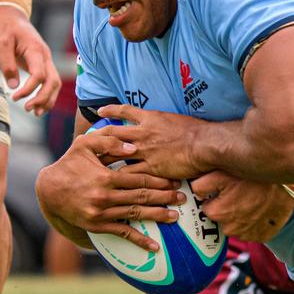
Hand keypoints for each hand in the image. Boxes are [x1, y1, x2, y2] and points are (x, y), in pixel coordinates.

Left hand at [0, 4, 59, 114]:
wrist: (10, 15)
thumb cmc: (3, 27)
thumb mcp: (0, 44)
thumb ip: (7, 64)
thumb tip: (14, 86)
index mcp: (36, 50)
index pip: (40, 75)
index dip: (29, 89)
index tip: (14, 97)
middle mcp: (45, 55)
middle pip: (53, 81)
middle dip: (43, 98)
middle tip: (28, 109)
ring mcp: (45, 59)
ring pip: (55, 83)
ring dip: (48, 99)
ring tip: (35, 112)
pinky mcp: (41, 63)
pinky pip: (49, 81)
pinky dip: (46, 94)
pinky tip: (38, 105)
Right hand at [35, 129, 184, 250]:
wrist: (48, 189)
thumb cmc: (70, 163)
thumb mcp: (84, 144)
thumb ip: (109, 140)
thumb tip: (134, 147)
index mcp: (106, 177)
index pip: (139, 179)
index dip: (159, 180)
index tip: (175, 181)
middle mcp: (105, 196)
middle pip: (142, 197)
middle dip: (165, 198)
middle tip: (183, 198)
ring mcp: (101, 213)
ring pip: (135, 215)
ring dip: (157, 216)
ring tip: (175, 216)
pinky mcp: (98, 226)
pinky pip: (122, 233)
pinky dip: (139, 241)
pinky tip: (154, 247)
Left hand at [95, 104, 212, 179]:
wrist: (205, 144)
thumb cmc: (197, 131)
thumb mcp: (177, 119)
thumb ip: (165, 122)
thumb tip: (162, 124)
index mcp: (151, 118)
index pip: (125, 111)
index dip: (110, 111)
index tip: (100, 112)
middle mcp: (143, 133)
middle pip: (112, 133)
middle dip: (98, 138)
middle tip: (87, 144)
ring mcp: (145, 151)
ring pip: (115, 155)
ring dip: (103, 160)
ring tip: (92, 166)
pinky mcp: (150, 167)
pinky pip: (129, 173)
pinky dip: (119, 178)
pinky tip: (113, 183)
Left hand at [190, 171, 293, 241]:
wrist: (287, 183)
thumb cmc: (253, 176)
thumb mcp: (221, 172)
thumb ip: (201, 184)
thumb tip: (194, 191)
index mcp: (218, 212)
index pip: (207, 208)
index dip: (214, 198)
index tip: (224, 190)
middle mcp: (231, 228)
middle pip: (222, 219)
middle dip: (227, 208)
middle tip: (239, 193)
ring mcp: (249, 234)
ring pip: (237, 226)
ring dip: (241, 216)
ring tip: (251, 199)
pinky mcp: (264, 235)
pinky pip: (254, 232)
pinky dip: (255, 223)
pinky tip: (261, 209)